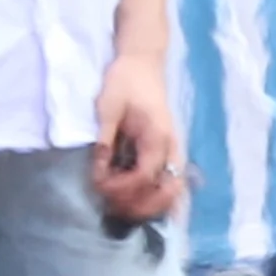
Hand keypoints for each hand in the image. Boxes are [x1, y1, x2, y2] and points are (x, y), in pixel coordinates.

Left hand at [92, 53, 183, 223]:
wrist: (143, 63)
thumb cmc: (125, 82)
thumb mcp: (108, 107)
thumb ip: (105, 141)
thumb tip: (99, 171)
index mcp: (157, 137)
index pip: (144, 176)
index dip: (122, 188)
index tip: (99, 185)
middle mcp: (172, 148)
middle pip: (167, 191)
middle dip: (140, 205)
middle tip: (114, 208)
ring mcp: (174, 151)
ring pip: (175, 191)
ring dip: (153, 206)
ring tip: (129, 211)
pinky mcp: (170, 151)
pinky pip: (174, 183)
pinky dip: (167, 200)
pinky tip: (156, 212)